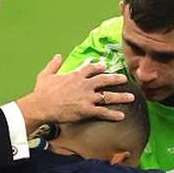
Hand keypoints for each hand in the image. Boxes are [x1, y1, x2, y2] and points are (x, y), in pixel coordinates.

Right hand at [16, 55, 131, 131]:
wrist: (42, 105)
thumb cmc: (42, 92)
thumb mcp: (46, 74)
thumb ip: (54, 64)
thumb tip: (58, 55)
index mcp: (76, 76)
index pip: (91, 68)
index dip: (99, 67)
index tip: (105, 67)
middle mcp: (85, 85)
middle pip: (104, 80)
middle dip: (116, 79)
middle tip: (124, 79)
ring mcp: (87, 97)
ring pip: (108, 96)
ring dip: (121, 96)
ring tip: (131, 97)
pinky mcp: (87, 110)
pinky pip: (103, 112)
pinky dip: (113, 114)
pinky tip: (121, 116)